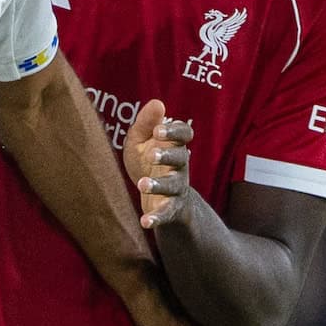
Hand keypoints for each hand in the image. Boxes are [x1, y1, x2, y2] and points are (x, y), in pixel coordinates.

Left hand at [123, 99, 193, 228]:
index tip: (158, 130)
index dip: (175, 131)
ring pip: (174, 186)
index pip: (185, 133)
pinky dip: (157, 218)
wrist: (157, 198)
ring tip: (142, 184)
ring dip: (159, 185)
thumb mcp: (141, 141)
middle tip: (151, 156)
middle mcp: (180, 166)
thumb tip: (158, 103)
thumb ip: (146, 122)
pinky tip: (144, 222)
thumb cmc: (147, 163)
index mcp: (174, 145)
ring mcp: (177, 188)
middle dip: (167, 156)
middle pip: (181, 158)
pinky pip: (167, 213)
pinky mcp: (171, 209)